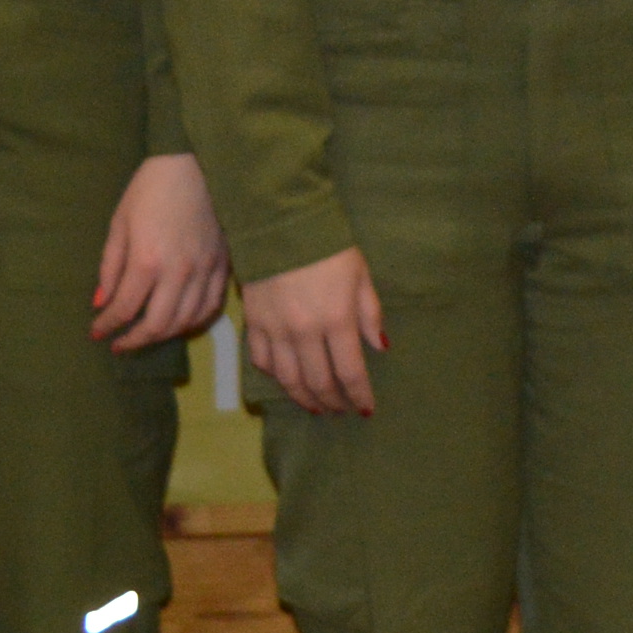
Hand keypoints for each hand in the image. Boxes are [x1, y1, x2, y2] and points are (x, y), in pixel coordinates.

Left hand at [92, 153, 231, 350]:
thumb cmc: (149, 190)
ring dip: (163, 335)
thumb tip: (100, 303)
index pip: (125, 309)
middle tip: (120, 343)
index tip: (97, 332)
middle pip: (157, 325)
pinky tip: (179, 322)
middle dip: (134, 340)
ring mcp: (205, 271)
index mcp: (147, 260)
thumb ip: (110, 268)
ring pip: (186, 321)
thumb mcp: (119, 224)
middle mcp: (178, 272)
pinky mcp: (223, 266)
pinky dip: (193, 322)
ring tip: (146, 334)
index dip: (108, 325)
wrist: (194, 164)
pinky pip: (211, 307)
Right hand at [240, 247, 385, 416]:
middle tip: (340, 410)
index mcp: (337, 320)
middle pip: (319, 382)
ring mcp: (275, 329)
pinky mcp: (253, 322)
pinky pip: (262, 360)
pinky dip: (275, 376)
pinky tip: (286, 379)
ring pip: (289, 379)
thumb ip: (370, 314)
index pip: (349, 373)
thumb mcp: (361, 276)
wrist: (283, 222)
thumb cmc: (330, 248)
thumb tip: (379, 347)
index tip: (365, 409)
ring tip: (316, 406)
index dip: (359, 396)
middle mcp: (305, 332)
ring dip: (304, 398)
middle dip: (333, 402)